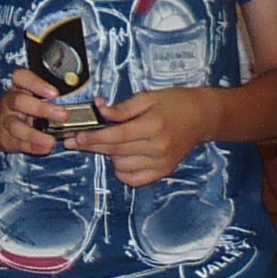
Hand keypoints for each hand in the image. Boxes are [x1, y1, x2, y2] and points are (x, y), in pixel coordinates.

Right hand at [0, 70, 72, 156]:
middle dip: (41, 109)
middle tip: (63, 115)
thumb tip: (80, 101)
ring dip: (34, 134)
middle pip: (19, 101)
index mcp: (20, 87)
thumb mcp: (37, 95)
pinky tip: (45, 148)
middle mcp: (11, 102)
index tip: (55, 93)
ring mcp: (8, 120)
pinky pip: (20, 143)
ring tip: (51, 141)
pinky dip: (34, 146)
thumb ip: (54, 96)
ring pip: (16, 126)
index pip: (21, 77)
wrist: (1, 125)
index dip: (37, 84)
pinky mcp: (8, 138)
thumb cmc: (28, 106)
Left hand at [77, 89, 218, 187]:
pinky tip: (122, 158)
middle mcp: (157, 148)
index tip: (75, 137)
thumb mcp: (148, 97)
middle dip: (92, 146)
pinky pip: (134, 179)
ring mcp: (161, 163)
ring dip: (109, 156)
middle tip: (75, 142)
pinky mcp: (163, 172)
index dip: (93, 138)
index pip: (115, 136)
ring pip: (121, 167)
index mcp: (153, 126)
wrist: (202, 117)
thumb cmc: (174, 103)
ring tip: (110, 143)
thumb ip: (122, 108)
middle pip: (115, 152)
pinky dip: (122, 171)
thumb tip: (99, 110)